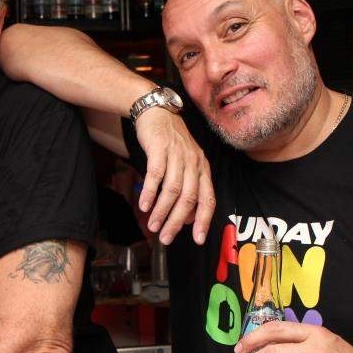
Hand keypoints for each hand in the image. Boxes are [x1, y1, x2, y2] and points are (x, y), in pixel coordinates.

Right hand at [134, 109, 214, 244]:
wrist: (158, 112)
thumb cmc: (172, 142)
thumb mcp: (186, 164)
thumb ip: (188, 188)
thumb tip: (186, 218)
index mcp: (203, 169)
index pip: (208, 199)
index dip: (204, 220)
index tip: (198, 239)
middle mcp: (193, 163)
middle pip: (189, 198)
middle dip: (177, 221)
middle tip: (166, 238)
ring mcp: (177, 155)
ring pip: (172, 190)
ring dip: (162, 211)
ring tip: (153, 226)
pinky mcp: (160, 149)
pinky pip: (156, 175)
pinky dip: (150, 192)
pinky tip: (144, 205)